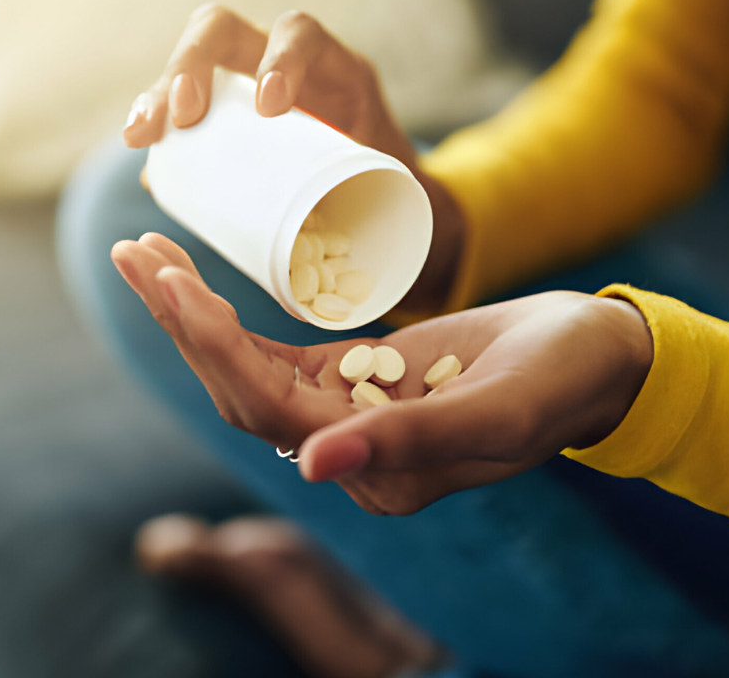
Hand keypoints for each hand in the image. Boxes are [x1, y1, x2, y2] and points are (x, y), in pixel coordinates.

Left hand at [113, 233, 653, 515]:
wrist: (595, 359)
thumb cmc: (562, 380)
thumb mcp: (497, 408)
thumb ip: (410, 441)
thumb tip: (309, 468)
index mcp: (381, 476)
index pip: (271, 411)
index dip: (215, 348)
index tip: (172, 282)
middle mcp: (351, 455)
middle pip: (241, 391)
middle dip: (183, 323)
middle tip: (134, 252)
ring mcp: (348, 417)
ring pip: (248, 370)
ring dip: (193, 316)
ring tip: (146, 254)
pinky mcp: (355, 379)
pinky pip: (276, 353)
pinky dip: (232, 318)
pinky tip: (195, 280)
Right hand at [122, 4, 464, 311]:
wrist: (386, 200)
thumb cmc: (392, 196)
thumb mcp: (392, 193)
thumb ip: (379, 222)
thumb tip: (343, 270)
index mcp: (334, 71)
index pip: (302, 35)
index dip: (282, 59)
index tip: (269, 108)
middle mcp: (282, 62)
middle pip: (224, 31)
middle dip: (194, 64)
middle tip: (182, 116)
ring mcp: (243, 82)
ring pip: (190, 62)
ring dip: (159, 93)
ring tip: (142, 137)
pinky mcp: (220, 112)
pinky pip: (176, 101)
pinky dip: (154, 119)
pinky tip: (142, 146)